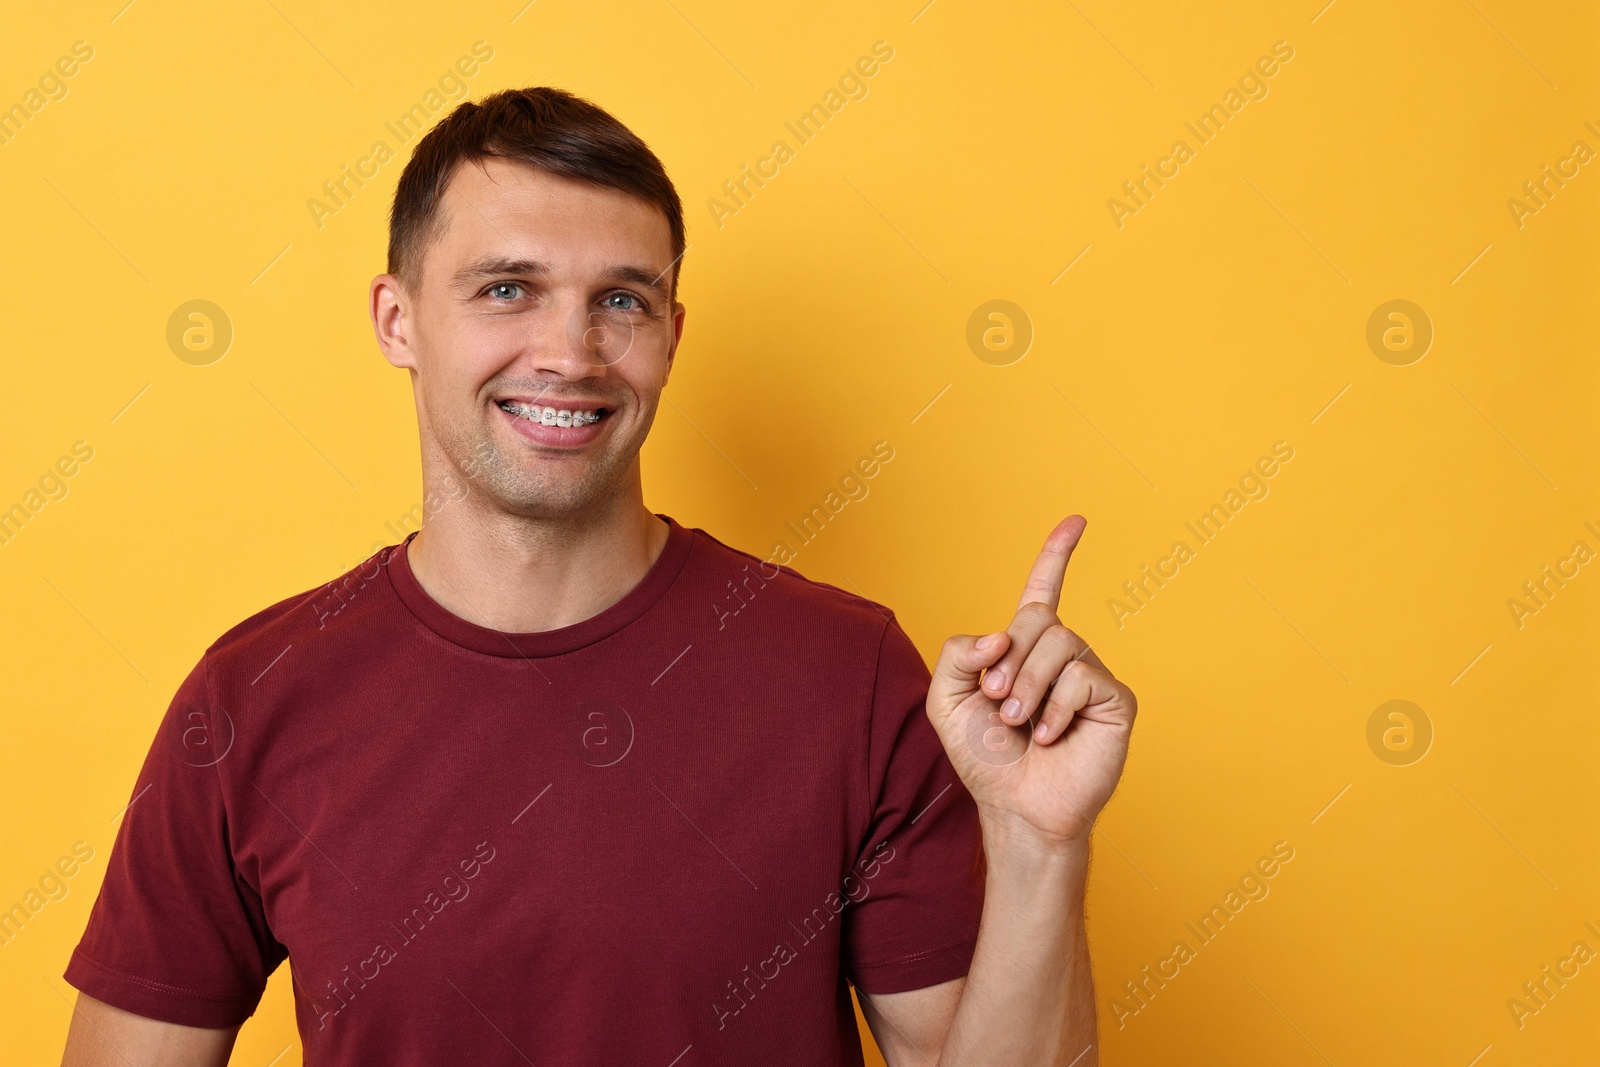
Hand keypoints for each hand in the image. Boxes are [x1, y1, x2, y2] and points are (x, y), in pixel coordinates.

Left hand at [926, 516, 1136, 848]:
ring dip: (1028, 685)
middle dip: (1009, 660)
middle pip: (1036, 619)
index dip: (1057, 555)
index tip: (1077, 520)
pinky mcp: (1113, 699)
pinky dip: (1056, 706)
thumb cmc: (985, 758)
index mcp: (1024, 649)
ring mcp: (1090, 674)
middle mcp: (1062, 655)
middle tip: (1000, 702)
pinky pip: (1082, 675)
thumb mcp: (947, 701)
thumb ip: (957, 654)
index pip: (1042, 591)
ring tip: (1022, 724)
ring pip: (1059, 642)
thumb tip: (999, 636)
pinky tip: (1051, 735)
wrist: (1017, 807)